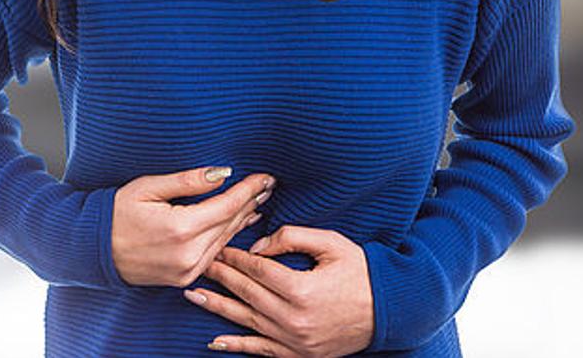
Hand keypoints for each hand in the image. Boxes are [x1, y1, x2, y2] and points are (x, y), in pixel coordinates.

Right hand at [110, 166, 275, 286]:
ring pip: (225, 240)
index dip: (248, 190)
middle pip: (230, 223)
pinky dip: (228, 237)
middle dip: (251, 202)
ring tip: (260, 200)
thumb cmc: (115, 214)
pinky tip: (239, 224)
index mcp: (180, 228)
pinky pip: (214, 254)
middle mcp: (187, 254)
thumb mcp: (148, 188)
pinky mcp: (183, 278)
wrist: (91, 251)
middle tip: (269, 184)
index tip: (265, 177)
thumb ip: (188, 181)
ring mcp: (186, 270)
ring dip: (244, 219)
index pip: (227, 206)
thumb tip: (223, 174)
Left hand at [183, 225, 373, 356]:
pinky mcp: (297, 353)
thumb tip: (258, 246)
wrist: (389, 310)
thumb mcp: (332, 244)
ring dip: (218, 307)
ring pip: (246, 321)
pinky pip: (260, 350)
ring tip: (193, 295)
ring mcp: (293, 339)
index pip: (257, 269)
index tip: (219, 246)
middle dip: (221, 276)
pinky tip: (215, 341)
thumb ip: (293, 237)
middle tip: (200, 264)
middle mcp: (293, 317)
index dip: (235, 256)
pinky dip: (236, 346)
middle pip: (246, 293)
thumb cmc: (362, 272)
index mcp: (301, 288)